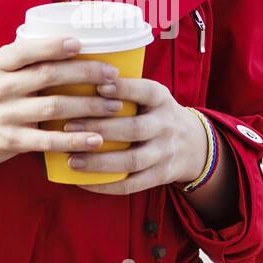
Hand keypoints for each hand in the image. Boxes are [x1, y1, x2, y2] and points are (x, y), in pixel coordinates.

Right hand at [0, 32, 127, 194]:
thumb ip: (24, 57)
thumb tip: (69, 39)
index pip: (28, 50)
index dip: (54, 46)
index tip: (80, 43)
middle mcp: (1, 86)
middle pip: (48, 76)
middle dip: (85, 73)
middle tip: (113, 76)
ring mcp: (5, 114)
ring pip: (54, 107)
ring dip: (88, 106)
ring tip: (114, 105)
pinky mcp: (11, 141)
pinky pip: (47, 141)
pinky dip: (74, 140)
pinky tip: (96, 139)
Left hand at [58, 74, 206, 194]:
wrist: (194, 145)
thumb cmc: (155, 113)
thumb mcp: (151, 95)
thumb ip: (124, 88)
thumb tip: (77, 77)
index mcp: (161, 99)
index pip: (145, 91)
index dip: (123, 88)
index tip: (97, 85)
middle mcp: (166, 125)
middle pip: (134, 128)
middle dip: (99, 128)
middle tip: (68, 127)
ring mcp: (165, 153)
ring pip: (132, 160)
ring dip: (100, 162)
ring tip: (72, 160)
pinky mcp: (161, 176)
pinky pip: (133, 185)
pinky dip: (106, 186)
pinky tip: (83, 182)